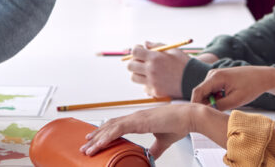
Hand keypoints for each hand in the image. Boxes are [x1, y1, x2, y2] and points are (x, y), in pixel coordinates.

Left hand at [81, 104, 220, 158]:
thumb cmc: (178, 124)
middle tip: (85, 147)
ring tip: (88, 148)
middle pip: (110, 126)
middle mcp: (135, 117)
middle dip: (96, 137)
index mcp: (139, 120)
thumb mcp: (163, 140)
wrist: (189, 117)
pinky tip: (100, 143)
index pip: (117, 126)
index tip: (94, 141)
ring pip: (111, 127)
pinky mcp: (140, 121)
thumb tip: (149, 156)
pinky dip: (108, 136)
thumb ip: (155, 148)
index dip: (104, 133)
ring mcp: (136, 118)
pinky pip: (119, 129)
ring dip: (98, 138)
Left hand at [127, 42, 190, 98]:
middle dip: (134, 62)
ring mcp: (152, 82)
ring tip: (147, 71)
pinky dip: (147, 84)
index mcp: (155, 58)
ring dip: (138, 73)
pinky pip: (144, 87)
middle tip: (141, 61)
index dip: (136, 50)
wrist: (193, 80)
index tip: (140, 50)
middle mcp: (151, 70)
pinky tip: (155, 80)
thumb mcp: (172, 50)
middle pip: (130, 66)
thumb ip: (156, 46)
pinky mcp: (155, 91)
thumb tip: (145, 44)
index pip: (134, 52)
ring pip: (134, 77)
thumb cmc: (183, 63)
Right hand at [189, 66, 274, 109]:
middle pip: (200, 93)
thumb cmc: (251, 87)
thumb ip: (219, 106)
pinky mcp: (218, 78)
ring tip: (223, 108)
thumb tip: (207, 112)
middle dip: (204, 104)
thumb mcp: (236, 100)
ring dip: (210, 102)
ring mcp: (215, 75)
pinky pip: (211, 90)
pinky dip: (215, 98)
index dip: (196, 105)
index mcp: (215, 77)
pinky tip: (225, 103)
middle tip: (212, 116)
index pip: (198, 92)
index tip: (198, 118)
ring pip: (206, 92)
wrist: (262, 76)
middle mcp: (212, 74)